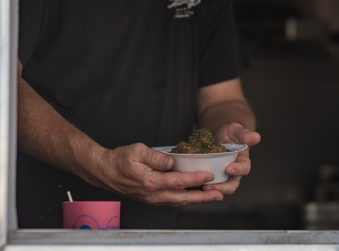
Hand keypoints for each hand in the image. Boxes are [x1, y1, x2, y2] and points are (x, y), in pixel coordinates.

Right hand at [96, 143, 223, 206]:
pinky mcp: (153, 198)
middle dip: (203, 196)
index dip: (196, 179)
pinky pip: (173, 200)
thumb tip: (171, 161)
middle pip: (183, 197)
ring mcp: (153, 199)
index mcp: (151, 182)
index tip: (210, 175)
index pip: (179, 182)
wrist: (105, 172)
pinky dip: (187, 199)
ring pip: (179, 201)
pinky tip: (195, 195)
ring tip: (213, 196)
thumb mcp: (137, 151)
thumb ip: (155, 157)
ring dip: (197, 199)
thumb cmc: (120, 159)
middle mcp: (154, 194)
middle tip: (219, 194)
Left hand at [202, 123, 259, 194]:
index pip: (244, 168)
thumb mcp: (236, 130)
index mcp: (243, 161)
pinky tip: (194, 186)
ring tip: (202, 188)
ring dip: (212, 190)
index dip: (238, 170)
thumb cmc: (230, 133)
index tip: (229, 169)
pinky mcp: (211, 177)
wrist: (219, 135)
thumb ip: (244, 134)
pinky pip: (208, 185)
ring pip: (220, 188)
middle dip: (222, 187)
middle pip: (231, 185)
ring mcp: (222, 176)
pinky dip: (202, 187)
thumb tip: (256, 137)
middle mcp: (234, 172)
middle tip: (211, 185)